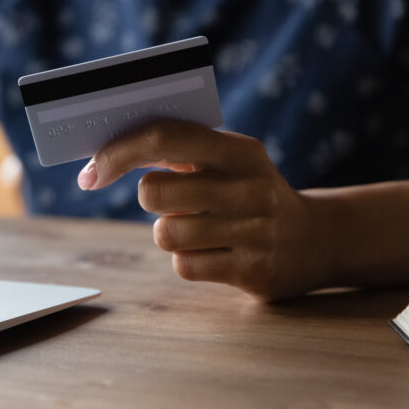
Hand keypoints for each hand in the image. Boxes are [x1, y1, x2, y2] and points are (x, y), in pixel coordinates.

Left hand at [77, 120, 332, 300]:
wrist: (316, 240)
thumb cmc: (248, 192)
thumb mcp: (228, 160)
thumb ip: (177, 149)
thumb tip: (103, 155)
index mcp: (240, 150)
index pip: (164, 137)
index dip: (119, 152)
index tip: (91, 171)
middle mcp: (250, 186)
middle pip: (154, 191)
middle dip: (150, 199)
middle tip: (170, 200)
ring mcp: (255, 230)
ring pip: (166, 233)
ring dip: (170, 232)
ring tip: (199, 227)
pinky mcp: (253, 270)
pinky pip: (185, 265)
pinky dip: (188, 260)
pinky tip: (215, 252)